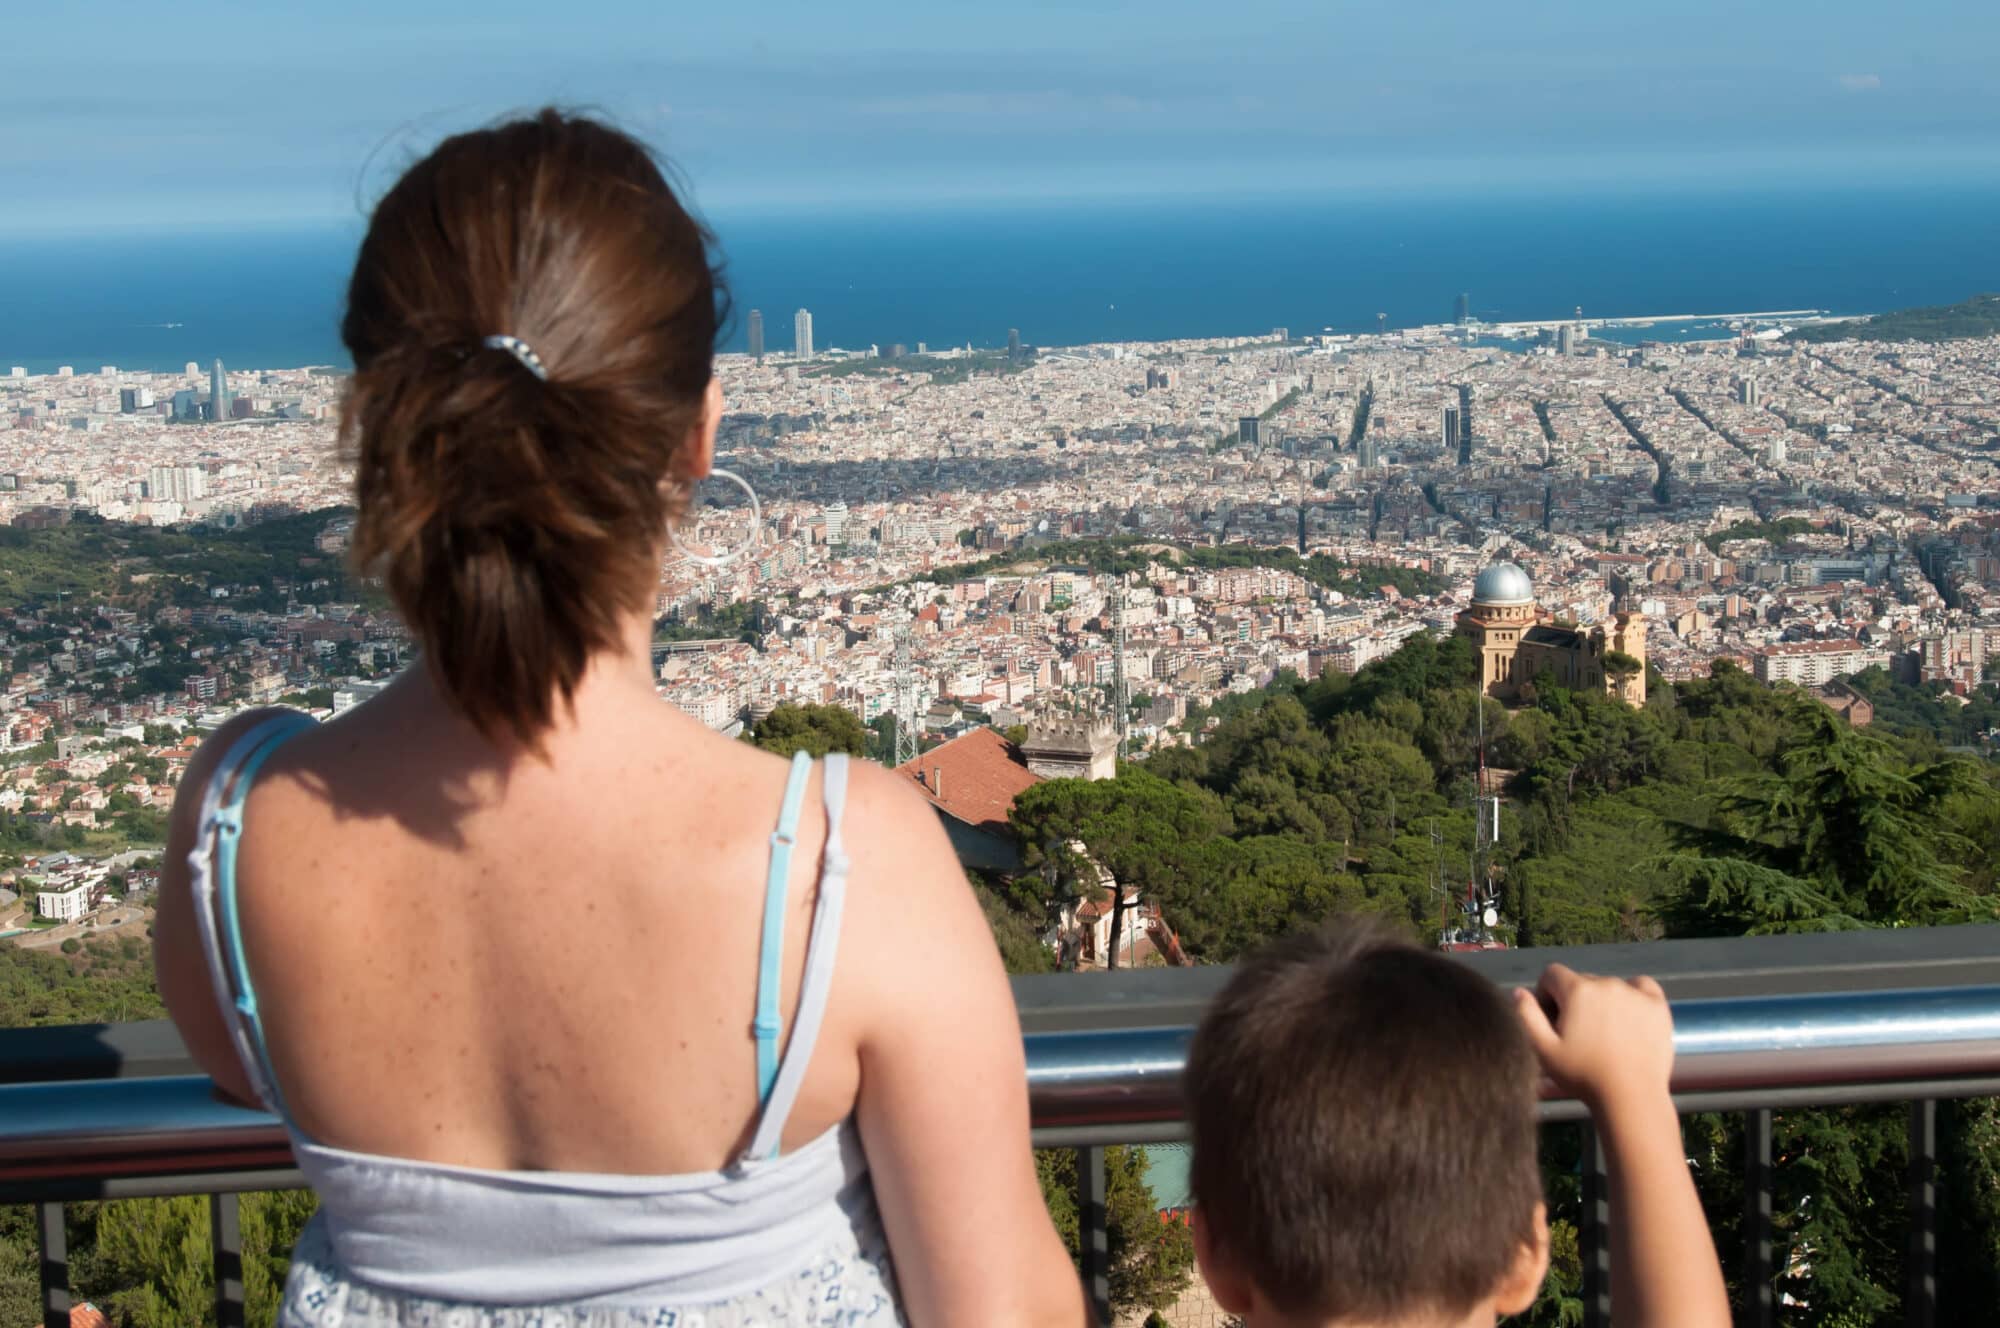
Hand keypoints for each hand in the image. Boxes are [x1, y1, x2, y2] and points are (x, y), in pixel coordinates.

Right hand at [1514, 963, 1673, 1109]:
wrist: (1631, 1098)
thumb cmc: (1583, 1076)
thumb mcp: (1543, 1050)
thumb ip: (1526, 1016)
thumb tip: (1520, 992)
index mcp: (1578, 990)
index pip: (1552, 974)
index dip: (1546, 995)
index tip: (1552, 1021)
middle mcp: (1607, 983)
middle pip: (1580, 981)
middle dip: (1573, 1001)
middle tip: (1577, 1034)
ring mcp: (1636, 993)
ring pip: (1609, 986)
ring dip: (1601, 1001)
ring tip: (1604, 1033)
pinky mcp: (1658, 1006)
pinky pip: (1641, 986)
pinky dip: (1632, 995)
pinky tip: (1628, 1016)